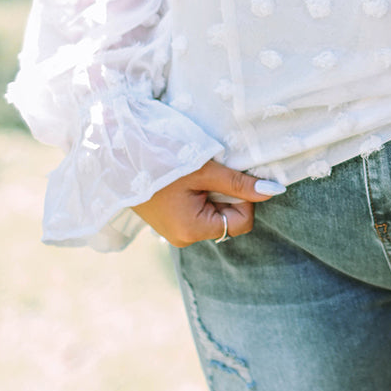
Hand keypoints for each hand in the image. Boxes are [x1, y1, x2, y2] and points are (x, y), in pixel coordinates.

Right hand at [131, 158, 284, 246]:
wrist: (115, 152)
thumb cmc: (160, 158)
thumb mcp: (204, 169)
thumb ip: (239, 183)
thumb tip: (275, 192)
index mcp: (192, 231)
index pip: (242, 222)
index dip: (243, 197)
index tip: (227, 175)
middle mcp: (183, 238)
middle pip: (228, 218)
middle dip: (226, 194)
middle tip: (208, 172)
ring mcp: (175, 231)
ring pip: (214, 213)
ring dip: (212, 191)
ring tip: (193, 174)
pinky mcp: (169, 221)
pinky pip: (199, 210)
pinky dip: (200, 193)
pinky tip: (185, 179)